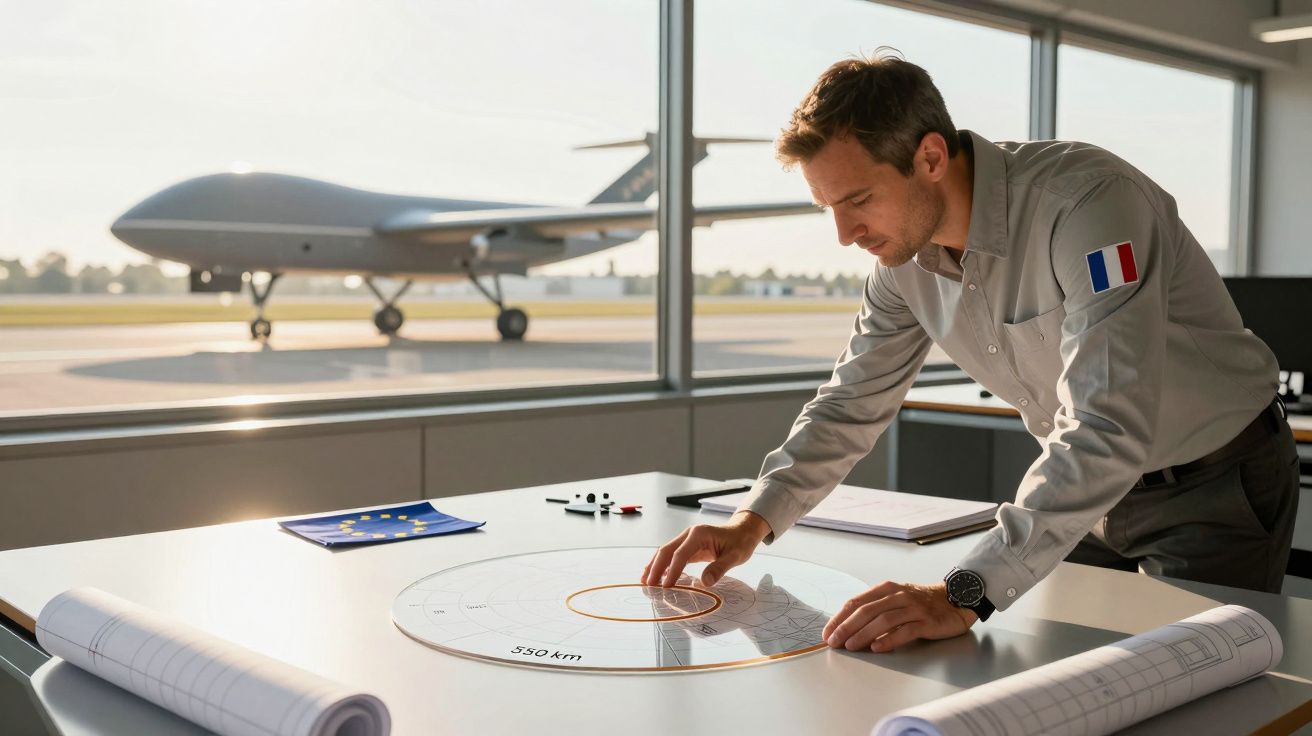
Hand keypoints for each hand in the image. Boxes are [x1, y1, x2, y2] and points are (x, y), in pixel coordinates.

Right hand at [641, 511, 771, 587]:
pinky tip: (656, 575)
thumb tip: (705, 582)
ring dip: (655, 565)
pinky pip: (672, 556)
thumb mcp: (735, 556)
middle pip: (667, 550)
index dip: (672, 570)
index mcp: (699, 534)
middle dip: (656, 567)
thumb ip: (719, 568)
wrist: (742, 531)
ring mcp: (687, 539)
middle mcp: (689, 534)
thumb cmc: (740, 542)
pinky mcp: (688, 546)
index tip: (665, 586)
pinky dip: (662, 565)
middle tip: (648, 584)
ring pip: (666, 552)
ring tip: (645, 580)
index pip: (680, 554)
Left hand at [823, 581, 974, 652]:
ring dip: (864, 634)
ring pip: (883, 620)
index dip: (840, 617)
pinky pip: (905, 631)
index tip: (828, 632)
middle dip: (847, 627)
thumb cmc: (922, 602)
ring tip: (851, 646)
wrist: (956, 599)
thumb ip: (875, 609)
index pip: (857, 602)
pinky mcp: (927, 621)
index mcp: (887, 589)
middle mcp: (898, 595)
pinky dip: (889, 640)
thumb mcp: (896, 599)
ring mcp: (914, 608)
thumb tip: (848, 627)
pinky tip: (877, 648)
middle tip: (834, 642)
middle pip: (867, 611)